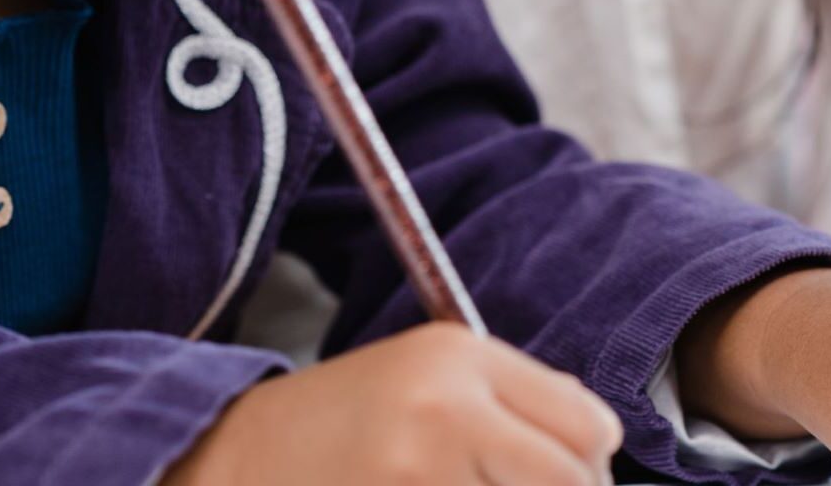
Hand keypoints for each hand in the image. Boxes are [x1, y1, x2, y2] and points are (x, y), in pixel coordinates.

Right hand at [163, 323, 621, 485]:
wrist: (231, 460)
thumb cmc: (339, 427)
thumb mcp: (425, 378)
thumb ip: (514, 399)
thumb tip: (598, 450)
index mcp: (458, 357)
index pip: (588, 426)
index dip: (585, 464)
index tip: (563, 476)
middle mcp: (445, 410)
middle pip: (572, 483)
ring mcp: (421, 476)